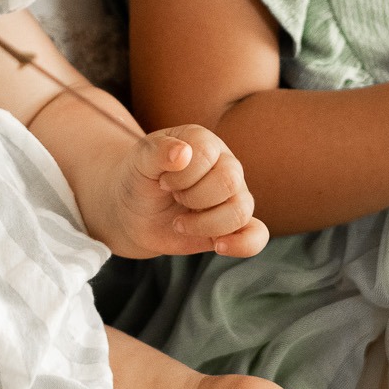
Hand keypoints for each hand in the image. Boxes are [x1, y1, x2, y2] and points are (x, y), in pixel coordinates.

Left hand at [103, 126, 268, 261]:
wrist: (132, 211)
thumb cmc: (138, 178)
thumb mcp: (139, 161)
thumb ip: (157, 151)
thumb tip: (182, 153)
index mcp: (204, 142)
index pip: (207, 154)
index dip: (181, 174)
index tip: (162, 181)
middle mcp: (225, 165)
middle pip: (229, 181)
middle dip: (193, 197)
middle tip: (173, 198)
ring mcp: (232, 196)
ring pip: (241, 210)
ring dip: (205, 223)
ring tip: (179, 223)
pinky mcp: (233, 226)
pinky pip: (257, 235)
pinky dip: (243, 244)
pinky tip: (218, 246)